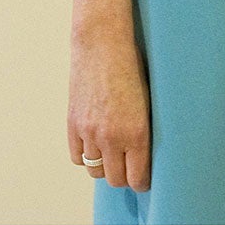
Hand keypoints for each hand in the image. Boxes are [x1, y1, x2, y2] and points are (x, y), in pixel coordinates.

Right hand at [67, 0, 150, 191]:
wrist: (103, 43)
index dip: (143, 182)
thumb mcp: (151, 97)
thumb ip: (147, 125)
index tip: (147, 179)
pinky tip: (97, 146)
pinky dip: (87, 156)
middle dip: (125, 177)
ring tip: (115, 156)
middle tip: (132, 168)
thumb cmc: (135, 63)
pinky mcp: (73, 125)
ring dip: (105, 167)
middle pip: (116, 179)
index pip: (137, 177)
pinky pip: (78, 157)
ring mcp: (89, 132)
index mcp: (137, 130)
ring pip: (96, 170)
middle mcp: (112, 136)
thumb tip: (150, 148)